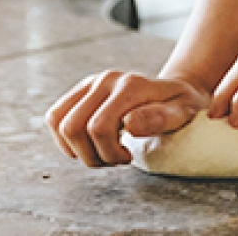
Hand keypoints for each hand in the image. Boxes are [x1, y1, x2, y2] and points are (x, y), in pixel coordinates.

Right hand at [46, 71, 209, 166]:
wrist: (173, 91)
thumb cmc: (179, 106)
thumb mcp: (182, 113)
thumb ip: (160, 118)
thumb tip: (130, 124)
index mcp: (131, 85)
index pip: (99, 127)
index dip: (109, 153)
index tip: (128, 157)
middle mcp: (107, 79)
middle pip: (73, 127)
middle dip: (91, 155)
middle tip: (116, 159)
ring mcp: (91, 82)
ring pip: (60, 123)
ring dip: (78, 149)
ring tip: (105, 151)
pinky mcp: (81, 90)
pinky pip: (55, 118)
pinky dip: (67, 140)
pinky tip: (92, 143)